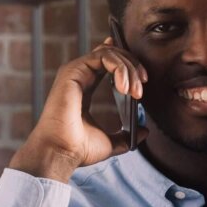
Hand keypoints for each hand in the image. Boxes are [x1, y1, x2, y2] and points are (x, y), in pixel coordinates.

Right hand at [9, 37, 149, 181]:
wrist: (62, 153)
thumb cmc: (78, 149)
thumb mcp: (110, 141)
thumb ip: (127, 134)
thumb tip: (144, 131)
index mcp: (85, 88)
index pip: (106, 62)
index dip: (127, 61)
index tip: (144, 78)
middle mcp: (79, 76)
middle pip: (112, 54)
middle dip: (133, 67)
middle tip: (142, 89)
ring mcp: (75, 72)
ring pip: (110, 53)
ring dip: (129, 69)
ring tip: (135, 92)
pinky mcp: (73, 70)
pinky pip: (103, 56)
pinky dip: (120, 68)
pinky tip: (124, 88)